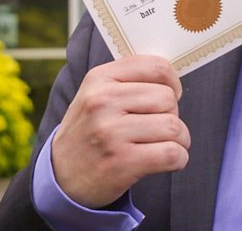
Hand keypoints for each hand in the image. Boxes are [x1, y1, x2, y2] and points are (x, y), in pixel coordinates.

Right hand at [51, 55, 190, 208]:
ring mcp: (111, 133)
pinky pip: (172, 154)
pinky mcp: (122, 162)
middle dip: (173, 114)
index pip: (156, 67)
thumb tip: (172, 80)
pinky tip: (167, 159)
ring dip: (180, 139)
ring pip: (173, 127)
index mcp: (99, 79)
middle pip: (167, 99)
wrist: (62, 175)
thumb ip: (128, 80)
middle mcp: (103, 102)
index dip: (172, 82)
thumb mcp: (95, 94)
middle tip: (159, 126)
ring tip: (166, 144)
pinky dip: (178, 159)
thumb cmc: (89, 130)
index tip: (170, 95)